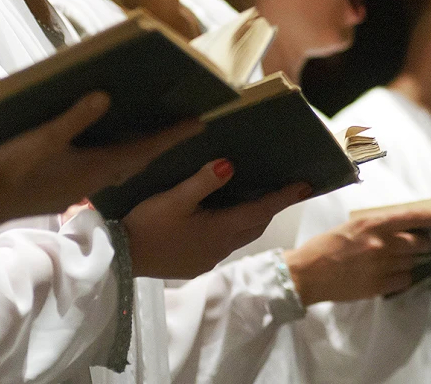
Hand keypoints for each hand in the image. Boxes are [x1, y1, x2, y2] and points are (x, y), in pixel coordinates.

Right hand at [0, 91, 202, 229]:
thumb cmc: (16, 169)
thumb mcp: (44, 138)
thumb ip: (75, 118)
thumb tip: (104, 96)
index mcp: (100, 166)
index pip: (146, 149)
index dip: (173, 135)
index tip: (200, 123)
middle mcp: (102, 177)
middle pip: (144, 158)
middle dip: (168, 142)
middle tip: (192, 126)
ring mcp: (89, 183)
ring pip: (129, 165)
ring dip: (149, 151)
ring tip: (165, 135)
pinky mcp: (77, 185)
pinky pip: (113, 169)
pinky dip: (127, 157)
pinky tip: (123, 149)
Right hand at [123, 159, 309, 278]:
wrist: (123, 260)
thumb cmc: (147, 225)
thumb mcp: (173, 199)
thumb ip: (203, 182)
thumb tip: (231, 164)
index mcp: (220, 229)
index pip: (262, 210)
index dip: (284, 197)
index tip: (307, 186)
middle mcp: (221, 247)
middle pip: (256, 225)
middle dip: (271, 208)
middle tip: (283, 190)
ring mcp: (209, 259)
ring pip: (241, 236)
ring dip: (253, 219)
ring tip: (255, 200)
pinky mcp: (196, 265)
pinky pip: (225, 245)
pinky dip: (233, 229)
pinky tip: (221, 220)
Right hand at [283, 209, 430, 304]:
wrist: (307, 273)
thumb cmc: (324, 246)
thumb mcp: (351, 227)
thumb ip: (376, 228)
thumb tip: (401, 230)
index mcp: (371, 223)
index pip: (414, 217)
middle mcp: (380, 243)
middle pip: (419, 243)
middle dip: (423, 243)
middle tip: (418, 244)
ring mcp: (381, 266)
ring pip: (412, 262)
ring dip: (410, 260)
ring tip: (397, 260)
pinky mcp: (378, 286)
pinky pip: (404, 281)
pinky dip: (402, 277)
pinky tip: (390, 274)